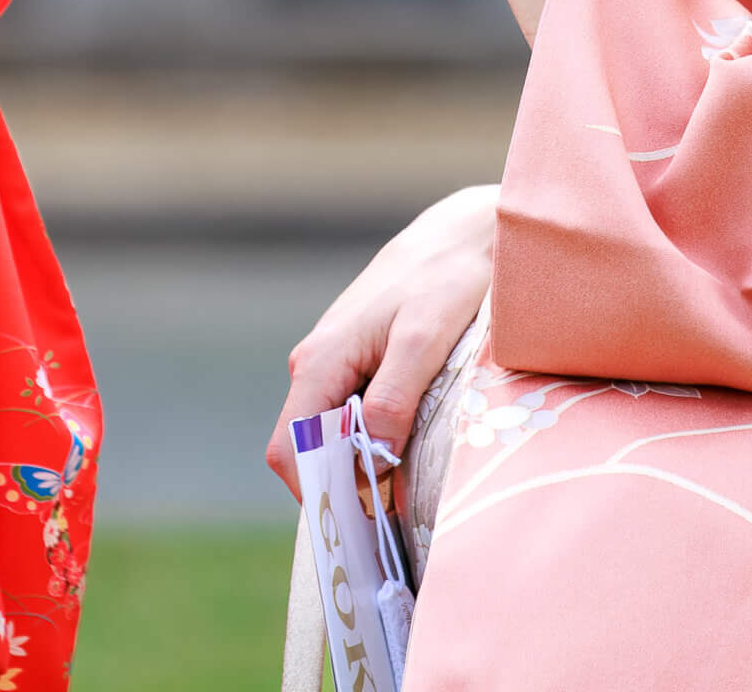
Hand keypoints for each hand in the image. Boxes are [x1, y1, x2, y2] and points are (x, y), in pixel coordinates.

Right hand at [265, 186, 498, 494]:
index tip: (367, 517)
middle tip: (397, 515)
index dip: (320, 491)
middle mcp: (315, 366)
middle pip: (308, 450)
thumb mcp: (425, 339)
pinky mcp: (357, 362)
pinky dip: (373, 442)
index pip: (290, 450)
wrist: (462, 234)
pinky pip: (350, 417)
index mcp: (320, 361)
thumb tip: (372, 460)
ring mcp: (334, 364)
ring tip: (410, 486)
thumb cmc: (444, 279)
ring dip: (361, 464)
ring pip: (330, 435)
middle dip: (343, 485)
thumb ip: (394, 397)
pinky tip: (411, 448)